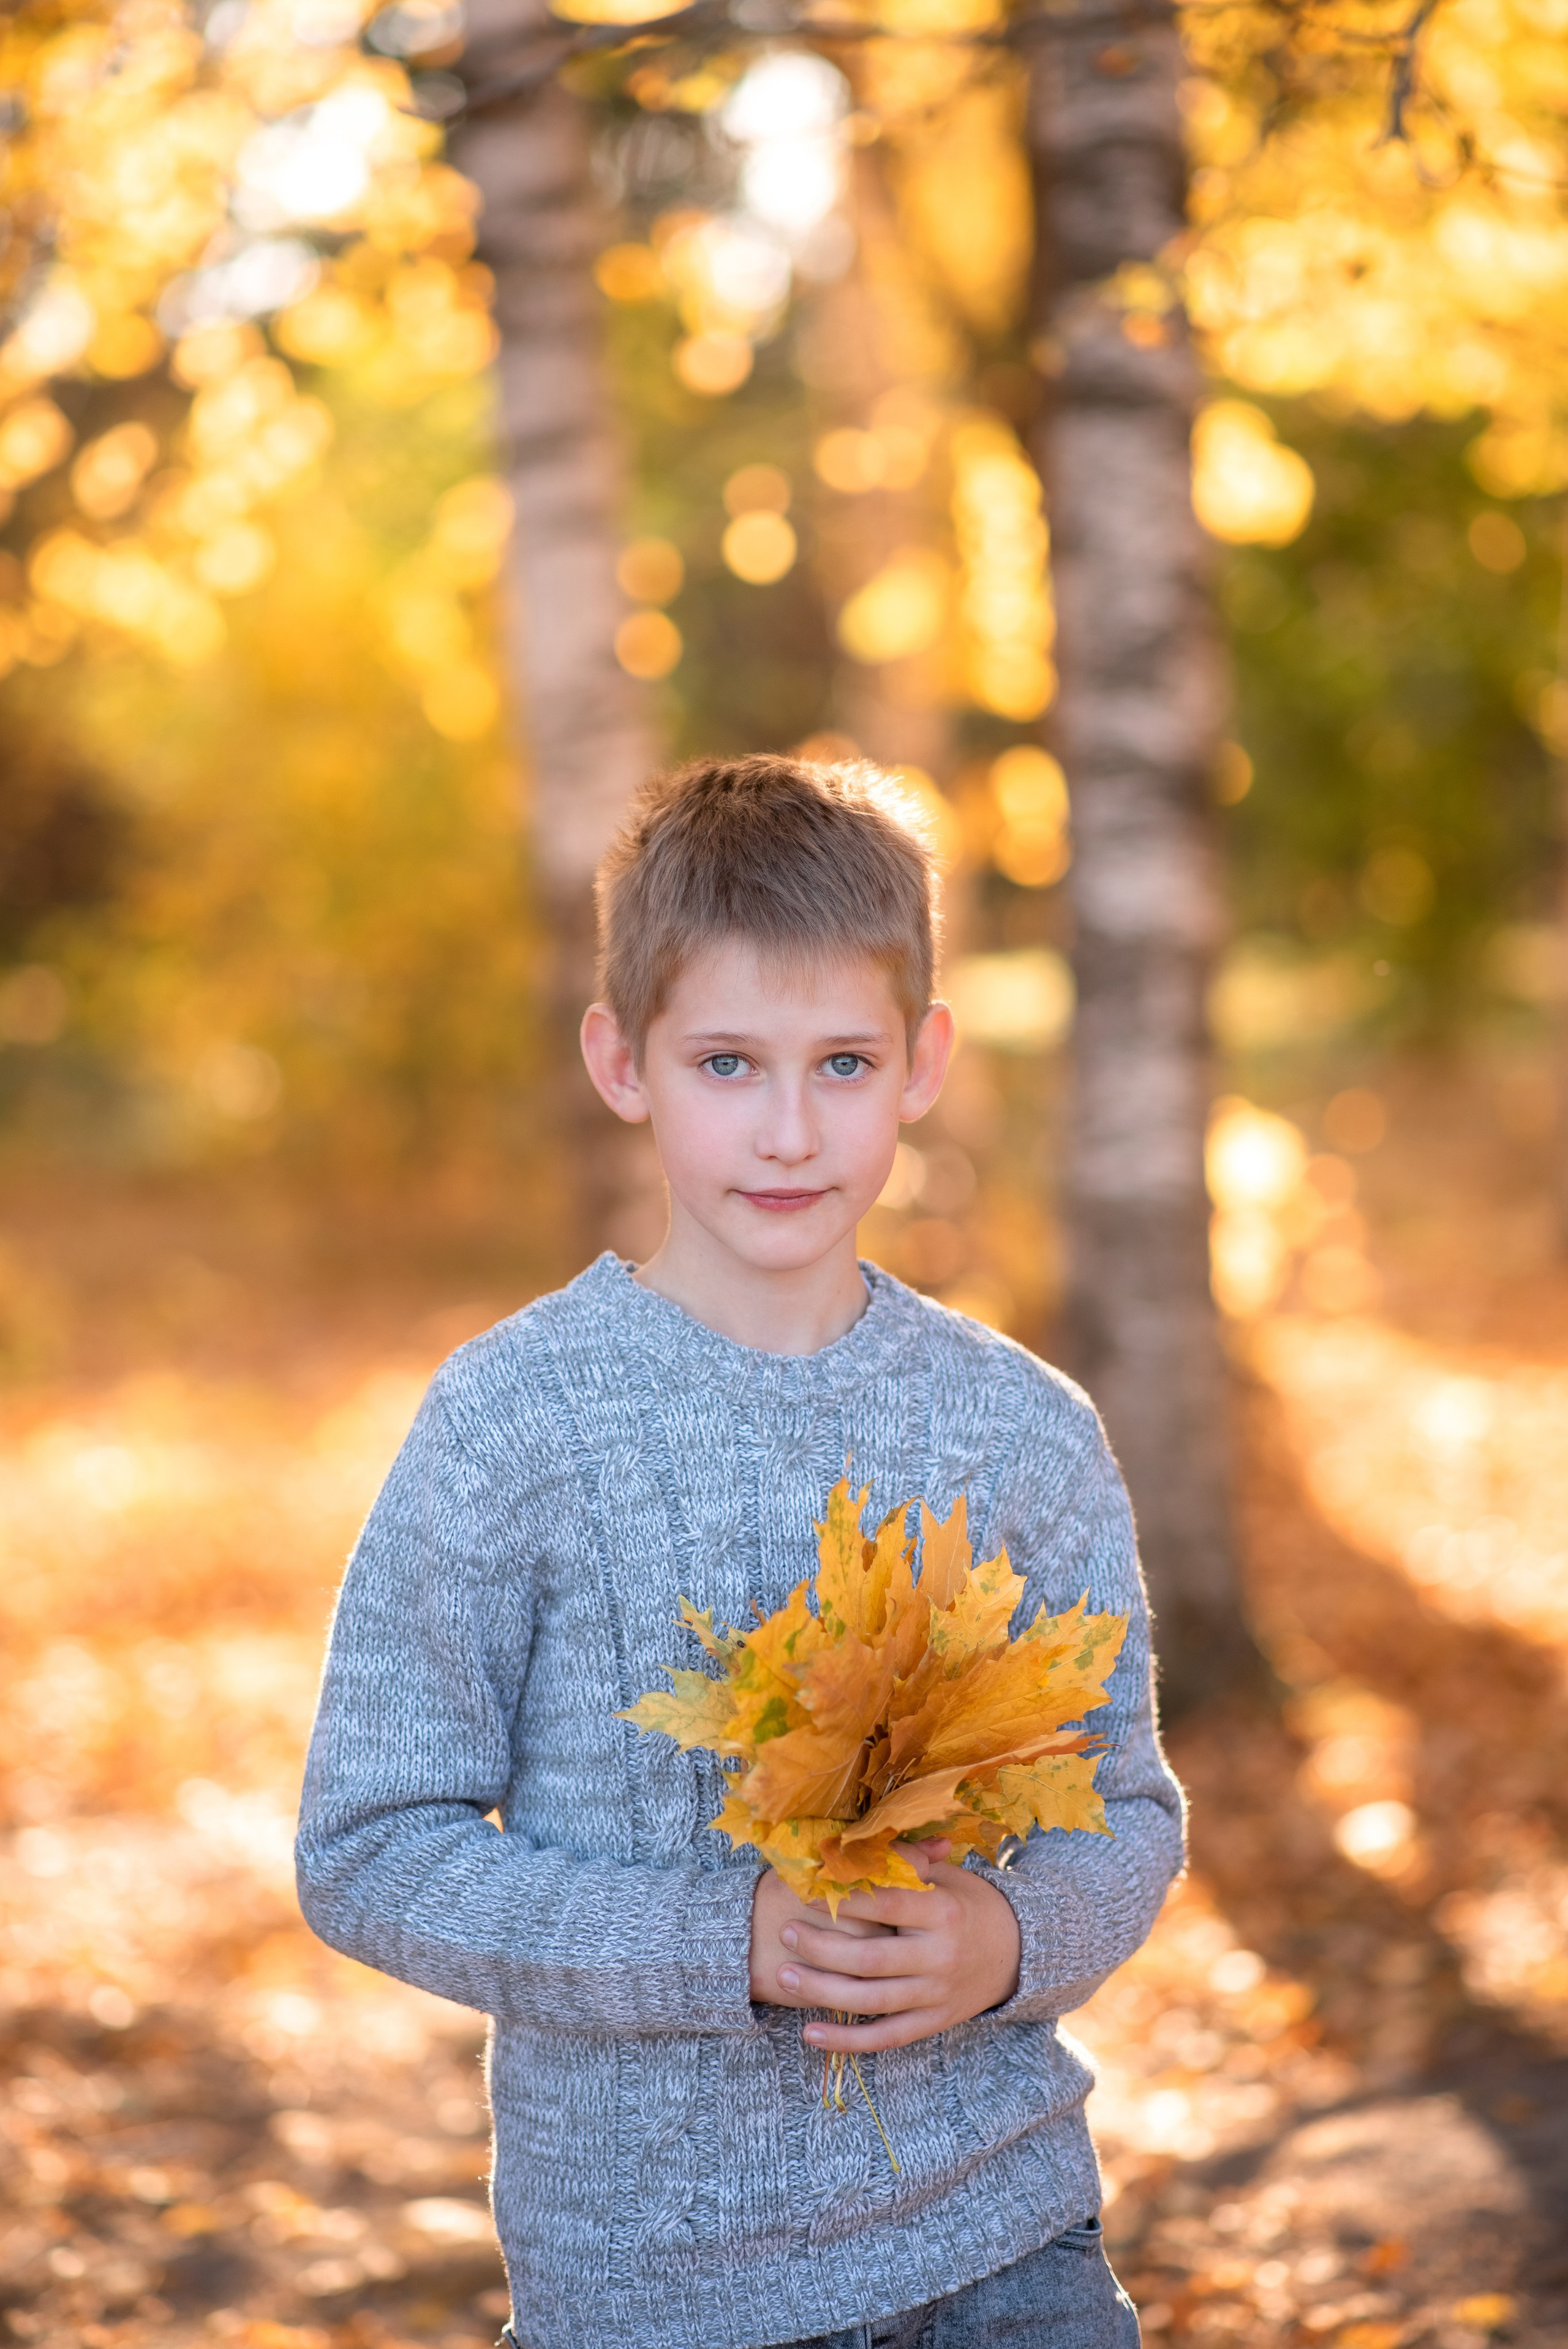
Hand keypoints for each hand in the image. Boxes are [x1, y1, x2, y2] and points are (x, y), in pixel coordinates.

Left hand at [766, 1842, 1021, 2051]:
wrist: (1020, 1952)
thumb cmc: (970, 1904)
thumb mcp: (946, 1877)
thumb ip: (905, 1864)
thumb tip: (854, 1843)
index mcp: (943, 1912)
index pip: (885, 1905)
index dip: (843, 1899)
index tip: (805, 1890)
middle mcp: (940, 1956)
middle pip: (871, 1958)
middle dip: (822, 1947)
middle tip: (785, 1933)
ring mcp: (936, 1995)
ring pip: (872, 2000)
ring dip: (824, 1991)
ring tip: (785, 1976)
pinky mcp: (933, 2023)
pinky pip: (885, 2037)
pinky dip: (847, 2040)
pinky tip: (811, 2033)